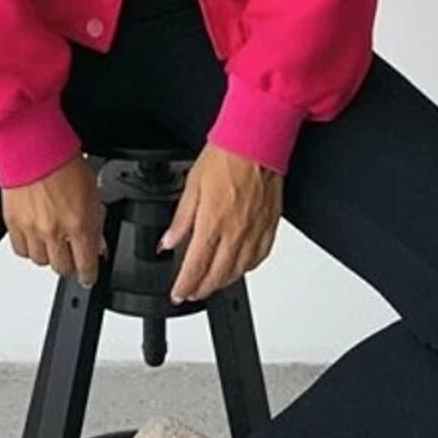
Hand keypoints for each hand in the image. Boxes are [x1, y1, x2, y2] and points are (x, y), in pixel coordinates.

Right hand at [1, 153, 107, 287]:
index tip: (89, 276)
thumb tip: (98, 244)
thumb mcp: (93, 192)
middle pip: (62, 269)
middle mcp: (55, 231)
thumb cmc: (64, 162)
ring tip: (52, 241)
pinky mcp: (13, 223)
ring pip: (40, 262)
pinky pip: (20, 250)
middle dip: (70, 265)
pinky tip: (35, 237)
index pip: (86, 266)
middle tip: (71, 256)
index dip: (89, 275)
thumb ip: (95, 222)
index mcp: (79, 224)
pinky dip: (29, 247)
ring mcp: (32, 229)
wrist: (34, 145)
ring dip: (48, 255)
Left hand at [160, 143, 282, 303]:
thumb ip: (181, 219)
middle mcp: (235, 232)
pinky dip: (247, 269)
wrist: (256, 143)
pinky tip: (239, 268)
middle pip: (217, 276)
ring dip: (223, 283)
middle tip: (191, 293)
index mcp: (213, 222)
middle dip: (201, 290)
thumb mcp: (192, 185)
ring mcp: (255, 232)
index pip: (196, 267)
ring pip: (239, 271)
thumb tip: (167, 241)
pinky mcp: (269, 227)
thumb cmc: (226, 157)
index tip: (178, 293)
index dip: (185, 286)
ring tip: (211, 284)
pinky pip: (259, 258)